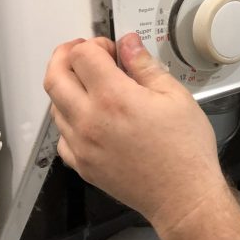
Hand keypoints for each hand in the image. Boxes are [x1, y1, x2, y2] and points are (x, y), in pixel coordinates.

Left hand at [43, 34, 223, 228]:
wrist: (183, 194)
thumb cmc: (185, 149)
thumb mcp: (175, 96)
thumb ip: (146, 66)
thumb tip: (129, 45)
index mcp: (114, 97)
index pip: (82, 55)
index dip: (97, 44)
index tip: (113, 49)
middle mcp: (89, 120)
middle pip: (55, 76)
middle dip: (66, 56)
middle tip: (83, 52)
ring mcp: (81, 145)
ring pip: (54, 104)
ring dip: (67, 86)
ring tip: (91, 84)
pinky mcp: (82, 165)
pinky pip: (61, 135)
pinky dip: (69, 118)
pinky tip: (90, 116)